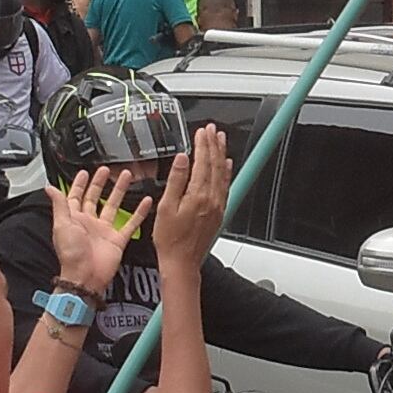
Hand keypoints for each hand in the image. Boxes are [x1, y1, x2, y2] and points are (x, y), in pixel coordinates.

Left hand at [46, 164, 134, 291]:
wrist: (85, 277)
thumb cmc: (71, 254)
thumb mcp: (62, 225)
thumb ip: (59, 205)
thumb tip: (49, 187)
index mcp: (74, 219)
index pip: (76, 196)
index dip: (80, 184)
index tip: (85, 172)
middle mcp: (89, 223)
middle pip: (95, 197)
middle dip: (100, 183)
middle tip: (106, 170)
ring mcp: (104, 230)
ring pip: (113, 205)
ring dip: (119, 191)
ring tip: (126, 177)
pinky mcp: (118, 239)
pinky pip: (130, 223)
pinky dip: (139, 212)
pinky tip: (145, 201)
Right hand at [152, 126, 229, 265]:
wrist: (182, 263)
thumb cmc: (170, 240)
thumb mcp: (166, 207)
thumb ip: (176, 180)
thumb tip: (182, 158)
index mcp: (198, 195)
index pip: (202, 162)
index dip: (203, 144)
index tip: (202, 131)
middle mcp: (212, 199)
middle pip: (215, 165)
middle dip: (214, 144)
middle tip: (212, 129)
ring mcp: (218, 206)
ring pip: (223, 174)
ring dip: (222, 154)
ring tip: (221, 140)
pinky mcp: (219, 212)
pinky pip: (226, 187)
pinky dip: (227, 173)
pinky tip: (226, 165)